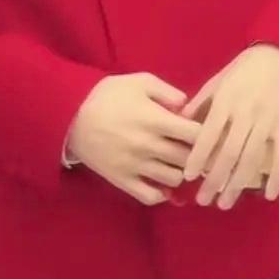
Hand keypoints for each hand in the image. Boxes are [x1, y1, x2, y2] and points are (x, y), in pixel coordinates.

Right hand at [67, 73, 201, 205]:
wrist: (69, 115)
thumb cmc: (107, 95)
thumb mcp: (140, 81)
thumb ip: (169, 92)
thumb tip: (189, 106)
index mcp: (156, 120)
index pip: (197, 135)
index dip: (209, 134)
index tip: (209, 132)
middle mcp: (149, 146)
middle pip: (190, 159)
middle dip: (198, 155)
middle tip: (199, 150)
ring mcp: (135, 166)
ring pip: (175, 179)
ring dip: (182, 172)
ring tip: (179, 163)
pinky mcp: (122, 180)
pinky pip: (150, 197)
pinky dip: (161, 193)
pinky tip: (162, 182)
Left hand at [182, 45, 278, 207]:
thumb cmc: (245, 70)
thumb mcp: (219, 80)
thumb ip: (201, 102)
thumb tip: (178, 122)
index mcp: (226, 101)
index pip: (208, 134)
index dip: (198, 156)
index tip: (188, 176)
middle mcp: (246, 113)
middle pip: (228, 152)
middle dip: (215, 179)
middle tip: (204, 200)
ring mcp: (268, 121)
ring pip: (252, 157)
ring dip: (239, 183)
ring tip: (226, 203)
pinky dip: (276, 176)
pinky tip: (268, 195)